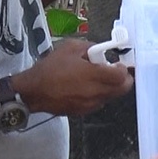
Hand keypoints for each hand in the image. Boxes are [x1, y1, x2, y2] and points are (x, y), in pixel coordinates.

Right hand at [12, 39, 133, 115]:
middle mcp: (95, 92)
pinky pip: (99, 102)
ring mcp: (90, 104)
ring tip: (96, 77)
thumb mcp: (70, 48)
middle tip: (114, 71)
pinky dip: (98, 94)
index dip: (124, 69)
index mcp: (93, 75)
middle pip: (122, 90)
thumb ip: (90, 47)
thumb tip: (101, 51)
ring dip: (110, 87)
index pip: (122, 76)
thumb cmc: (50, 69)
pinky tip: (86, 87)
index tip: (119, 63)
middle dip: (122, 79)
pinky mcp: (83, 111)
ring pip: (111, 97)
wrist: (33, 91)